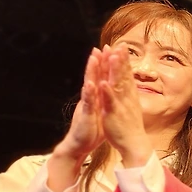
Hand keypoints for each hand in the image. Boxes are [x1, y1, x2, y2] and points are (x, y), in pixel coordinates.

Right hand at [47, 48, 106, 191]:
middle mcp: (91, 98)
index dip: (106, 65)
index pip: (102, 77)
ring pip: (89, 85)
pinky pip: (88, 103)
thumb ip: (103, 99)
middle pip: (94, 77)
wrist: (80, 144)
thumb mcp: (101, 111)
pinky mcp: (86, 115)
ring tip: (93, 58)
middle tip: (100, 47)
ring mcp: (87, 105)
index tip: (111, 50)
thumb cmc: (92, 129)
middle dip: (97, 62)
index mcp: (97, 97)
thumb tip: (108, 90)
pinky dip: (89, 93)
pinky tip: (90, 84)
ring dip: (91, 72)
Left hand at [98, 45, 151, 166]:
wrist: (134, 144)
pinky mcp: (114, 114)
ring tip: (113, 57)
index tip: (121, 47)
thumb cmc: (130, 127)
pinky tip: (103, 82)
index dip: (124, 60)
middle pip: (124, 75)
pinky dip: (107, 92)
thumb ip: (128, 95)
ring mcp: (121, 105)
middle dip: (121, 60)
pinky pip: (110, 101)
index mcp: (129, 96)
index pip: (127, 74)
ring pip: (118, 85)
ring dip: (116, 71)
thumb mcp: (130, 107)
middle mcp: (127, 98)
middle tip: (120, 45)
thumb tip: (128, 85)